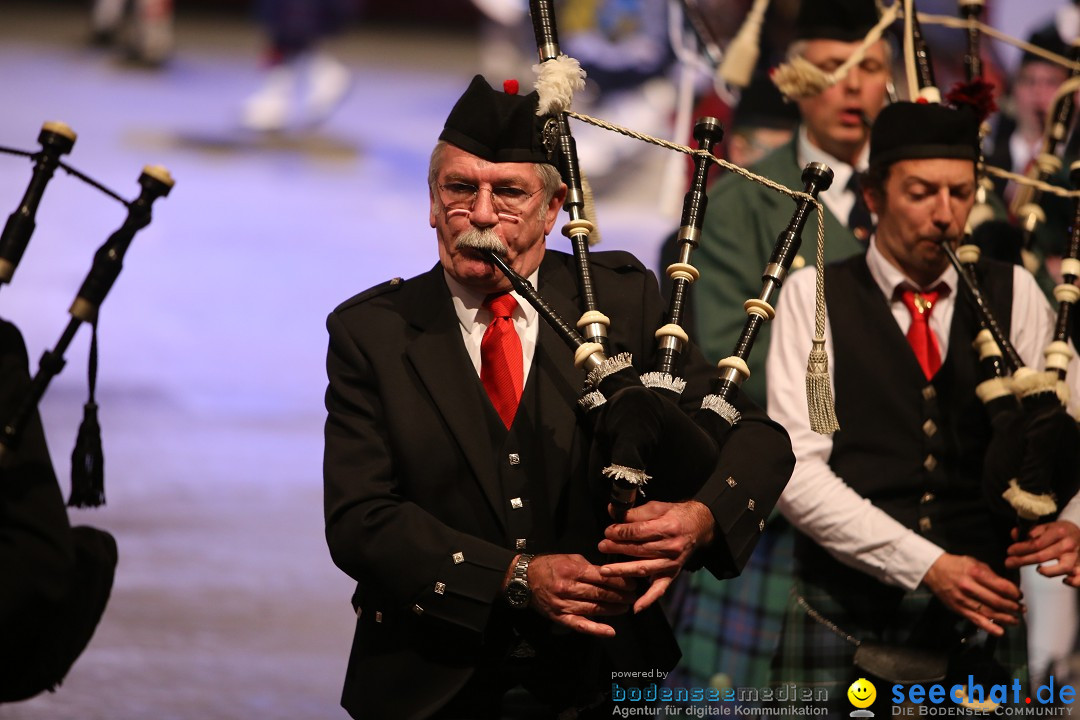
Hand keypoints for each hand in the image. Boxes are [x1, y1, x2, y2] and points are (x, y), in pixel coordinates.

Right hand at [526, 553, 636, 636]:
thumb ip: (589, 566)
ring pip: (594, 608)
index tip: (632, 583)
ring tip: (625, 607)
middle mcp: (568, 588)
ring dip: (613, 609)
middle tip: (633, 596)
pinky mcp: (559, 617)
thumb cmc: (549, 565)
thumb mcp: (569, 558)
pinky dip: (596, 629)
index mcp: (572, 570)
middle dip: (620, 595)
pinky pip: (580, 624)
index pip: (602, 577)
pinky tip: (610, 631)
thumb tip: (609, 573)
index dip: (619, 581)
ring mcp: (563, 604)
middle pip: (600, 593)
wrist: (524, 578)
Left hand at [596, 500, 714, 612]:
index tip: (608, 532)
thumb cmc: (675, 515)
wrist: (699, 526)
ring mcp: (672, 563)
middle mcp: (671, 547)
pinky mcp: (672, 574)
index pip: (639, 532)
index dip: (621, 532)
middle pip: (639, 550)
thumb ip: (635, 512)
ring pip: (644, 568)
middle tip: (602, 547)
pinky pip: (660, 589)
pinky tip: (636, 608)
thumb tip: (612, 511)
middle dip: (617, 548)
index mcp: (667, 527)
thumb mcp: (657, 507)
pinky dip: (648, 599)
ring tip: (605, 571)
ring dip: (623, 571)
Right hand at [921, 553, 1022, 635]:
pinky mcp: (958, 609)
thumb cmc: (956, 565)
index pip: (1002, 587)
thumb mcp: (974, 562)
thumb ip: (991, 575)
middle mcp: (969, 587)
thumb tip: (1008, 588)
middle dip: (1013, 607)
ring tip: (1015, 620)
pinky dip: (989, 627)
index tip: (1019, 595)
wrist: (933, 570)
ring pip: (989, 613)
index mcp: (975, 573)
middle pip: (997, 601)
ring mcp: (963, 600)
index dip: (1015, 593)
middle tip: (1021, 609)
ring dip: (1006, 618)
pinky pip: (976, 620)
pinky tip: (1000, 631)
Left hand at [1005, 521, 1079, 586]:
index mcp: (1058, 532)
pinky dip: (1074, 581)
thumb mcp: (1045, 527)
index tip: (1010, 551)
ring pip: (1063, 567)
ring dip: (1048, 571)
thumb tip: (1014, 535)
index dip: (1021, 548)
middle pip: (1043, 556)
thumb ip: (1029, 531)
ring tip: (1038, 570)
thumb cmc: (1059, 532)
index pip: (1037, 543)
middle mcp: (1068, 544)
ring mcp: (1077, 556)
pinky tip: (1064, 581)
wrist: (1079, 534)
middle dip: (1023, 560)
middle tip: (1009, 563)